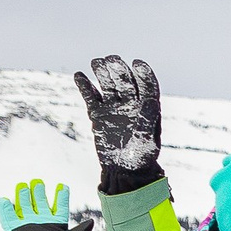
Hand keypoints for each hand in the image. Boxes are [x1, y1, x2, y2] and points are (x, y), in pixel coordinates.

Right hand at [0, 180, 93, 230]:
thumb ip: (81, 230)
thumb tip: (91, 221)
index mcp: (57, 222)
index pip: (59, 205)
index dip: (61, 195)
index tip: (62, 186)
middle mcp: (43, 221)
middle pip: (40, 202)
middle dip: (38, 191)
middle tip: (37, 182)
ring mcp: (29, 225)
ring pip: (24, 206)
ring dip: (23, 196)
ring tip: (23, 186)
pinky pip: (9, 218)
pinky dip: (5, 210)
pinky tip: (3, 201)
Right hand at [73, 56, 162, 187]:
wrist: (123, 170)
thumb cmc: (141, 156)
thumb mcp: (147, 138)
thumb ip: (146, 120)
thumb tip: (151, 101)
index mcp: (148, 108)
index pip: (147, 86)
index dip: (143, 74)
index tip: (137, 64)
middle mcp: (131, 104)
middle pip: (125, 82)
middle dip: (119, 70)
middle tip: (112, 60)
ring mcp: (114, 107)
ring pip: (107, 85)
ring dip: (102, 73)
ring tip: (96, 62)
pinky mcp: (98, 114)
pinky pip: (91, 96)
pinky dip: (84, 86)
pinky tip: (79, 76)